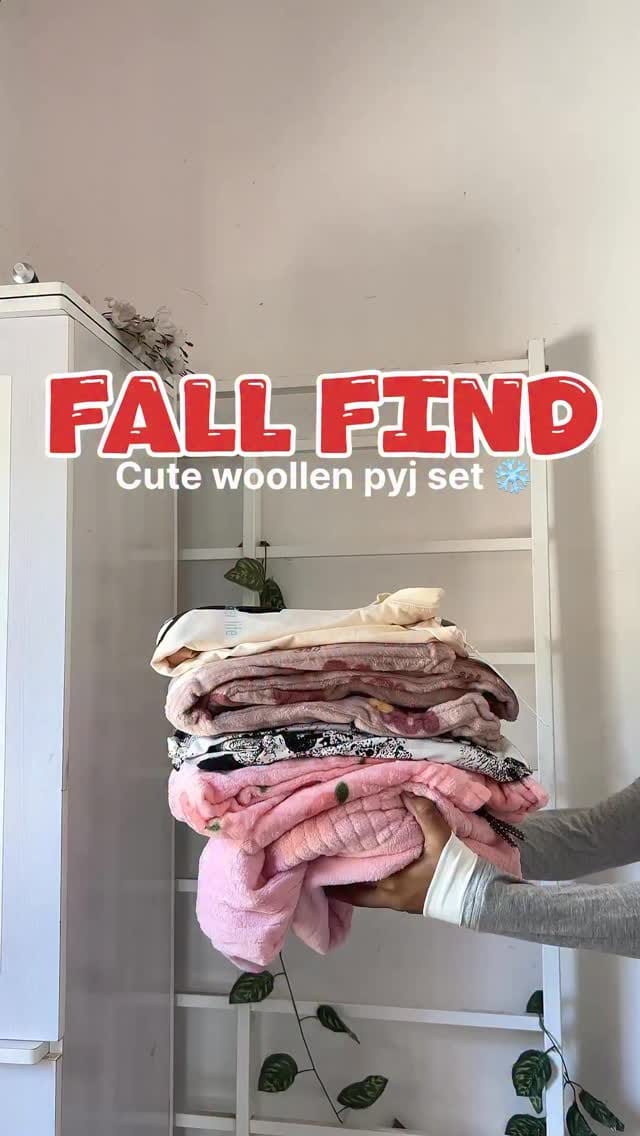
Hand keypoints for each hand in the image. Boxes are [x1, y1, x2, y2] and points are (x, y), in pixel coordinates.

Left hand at [326, 794, 451, 913]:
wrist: (481, 897)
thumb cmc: (456, 873)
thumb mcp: (441, 840)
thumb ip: (425, 813)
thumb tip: (406, 792)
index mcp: (392, 888)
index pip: (353, 890)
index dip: (334, 881)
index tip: (318, 869)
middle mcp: (392, 899)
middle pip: (358, 895)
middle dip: (343, 882)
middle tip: (328, 863)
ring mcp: (402, 902)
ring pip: (371, 893)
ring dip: (360, 880)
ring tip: (348, 860)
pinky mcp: (413, 900)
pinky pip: (385, 892)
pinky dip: (376, 879)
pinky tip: (377, 864)